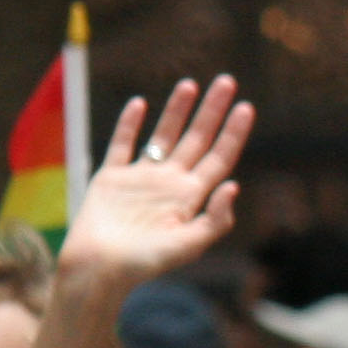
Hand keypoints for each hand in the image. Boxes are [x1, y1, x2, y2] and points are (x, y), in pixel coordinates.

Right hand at [57, 77, 253, 288]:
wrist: (101, 267)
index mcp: (191, 199)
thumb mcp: (189, 246)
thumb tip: (234, 185)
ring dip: (177, 110)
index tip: (247, 107)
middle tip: (227, 80)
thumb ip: (214, 220)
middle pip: (197, 140)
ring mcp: (142, 179)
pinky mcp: (112, 177)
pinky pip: (123, 144)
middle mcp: (170, 185)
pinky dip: (130, 123)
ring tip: (191, 84)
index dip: (233, 133)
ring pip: (164, 136)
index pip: (219, 159)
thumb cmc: (145, 263)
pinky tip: (140, 104)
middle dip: (213, 111)